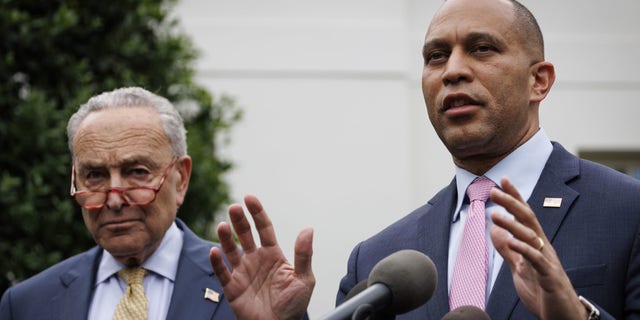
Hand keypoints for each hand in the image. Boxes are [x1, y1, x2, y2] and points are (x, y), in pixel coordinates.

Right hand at [209, 195, 314, 319]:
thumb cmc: (294, 306)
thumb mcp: (304, 280)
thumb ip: (304, 255)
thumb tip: (308, 229)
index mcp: (273, 255)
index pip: (264, 229)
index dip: (257, 213)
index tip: (250, 198)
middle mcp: (256, 260)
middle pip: (245, 235)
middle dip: (239, 221)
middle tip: (234, 207)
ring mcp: (243, 273)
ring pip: (231, 250)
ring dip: (225, 237)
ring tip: (222, 225)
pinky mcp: (232, 288)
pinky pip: (222, 272)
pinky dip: (217, 262)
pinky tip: (215, 251)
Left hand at [489, 177, 586, 319]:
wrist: (563, 316)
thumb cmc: (543, 292)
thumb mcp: (520, 268)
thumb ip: (509, 250)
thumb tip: (495, 232)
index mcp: (536, 244)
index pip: (524, 215)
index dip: (514, 197)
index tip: (502, 180)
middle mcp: (543, 248)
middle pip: (528, 220)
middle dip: (512, 203)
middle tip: (494, 191)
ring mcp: (547, 261)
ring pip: (531, 237)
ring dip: (513, 225)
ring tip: (495, 215)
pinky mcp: (549, 277)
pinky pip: (536, 261)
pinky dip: (524, 250)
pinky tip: (511, 242)